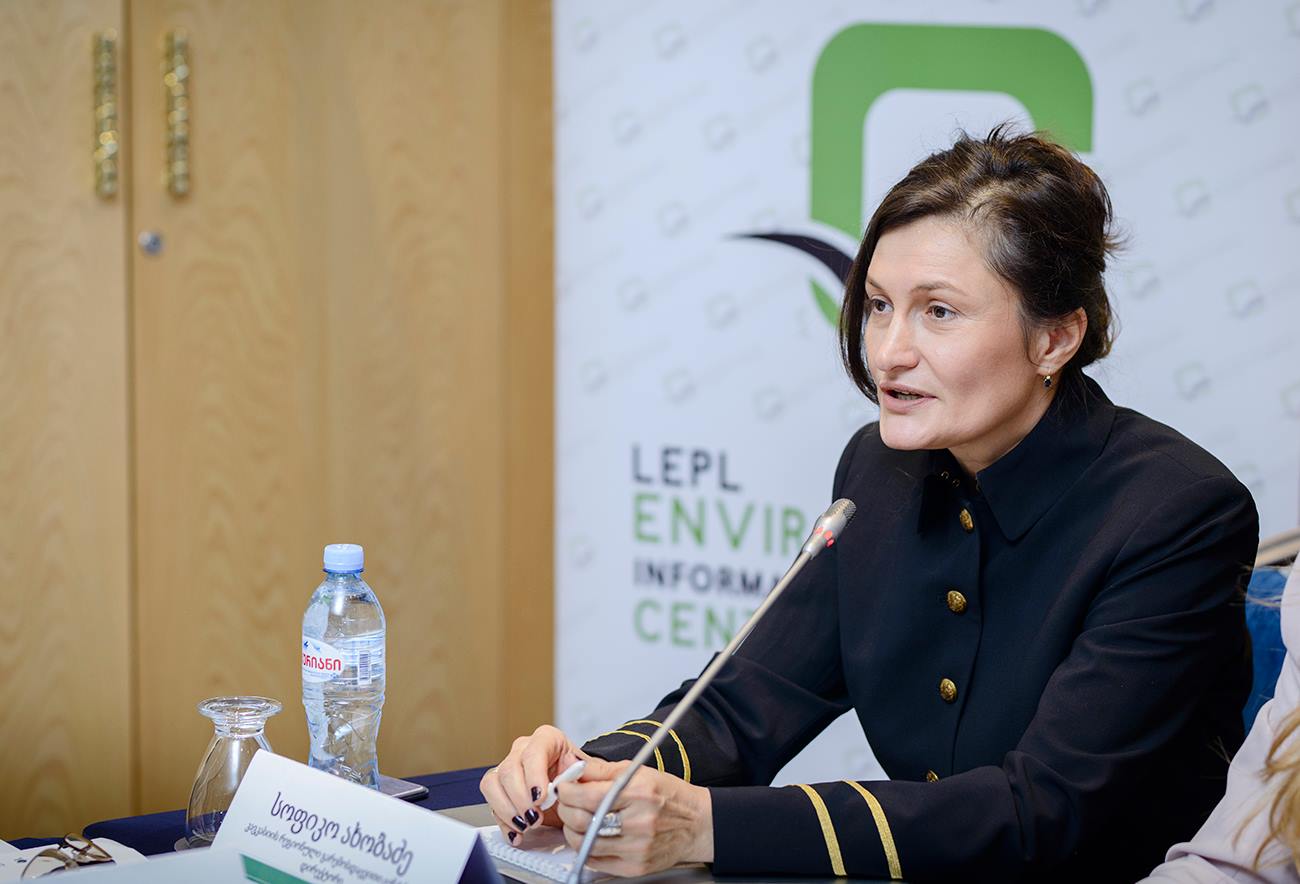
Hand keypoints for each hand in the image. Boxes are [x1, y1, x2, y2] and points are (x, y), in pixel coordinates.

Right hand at [480, 725, 589, 845]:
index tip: (540, 798)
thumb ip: (584, 768)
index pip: (533, 752)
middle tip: (535, 817)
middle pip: (509, 770)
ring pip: (492, 784)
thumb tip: (572, 763)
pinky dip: (503, 822)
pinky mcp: (499, 788)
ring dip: (508, 810)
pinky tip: (517, 833)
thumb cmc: (579, 780)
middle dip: (521, 799)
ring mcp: (508, 768)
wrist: (574, 793)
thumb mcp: (589, 774)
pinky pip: (491, 803)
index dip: (534, 776)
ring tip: (526, 825)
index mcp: (547, 739)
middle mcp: (523, 750)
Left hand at [555, 757, 713, 875]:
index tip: (564, 787)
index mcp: (639, 793)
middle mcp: (639, 821)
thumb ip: (602, 770)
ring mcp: (637, 847)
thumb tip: (573, 767)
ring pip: (585, 843)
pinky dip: (586, 848)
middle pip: (582, 820)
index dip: (568, 791)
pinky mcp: (635, 867)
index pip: (589, 795)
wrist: (696, 824)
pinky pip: (596, 861)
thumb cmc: (669, 796)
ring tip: (576, 820)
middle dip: (565, 809)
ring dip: (572, 830)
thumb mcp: (639, 772)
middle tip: (566, 803)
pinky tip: (590, 836)